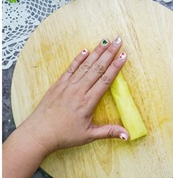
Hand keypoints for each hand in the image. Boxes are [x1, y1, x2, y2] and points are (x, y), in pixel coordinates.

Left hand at [15, 37, 129, 156]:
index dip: (116, 67)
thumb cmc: (64, 135)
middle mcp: (78, 90)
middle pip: (97, 68)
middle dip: (109, 54)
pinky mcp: (58, 85)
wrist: (39, 133)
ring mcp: (67, 86)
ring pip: (85, 65)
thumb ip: (109, 132)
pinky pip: (70, 68)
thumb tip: (127, 136)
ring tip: (106, 41)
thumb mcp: (89, 135)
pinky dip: (78, 59)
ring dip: (96, 52)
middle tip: (118, 41)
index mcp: (88, 102)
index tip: (124, 56)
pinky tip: (85, 50)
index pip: (105, 80)